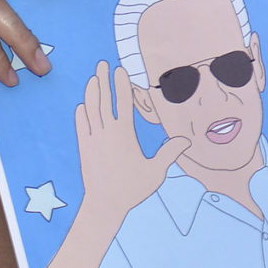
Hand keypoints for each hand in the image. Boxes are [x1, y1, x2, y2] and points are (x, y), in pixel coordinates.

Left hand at [74, 61, 188, 224]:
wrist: (104, 204)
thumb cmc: (132, 189)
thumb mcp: (155, 171)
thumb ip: (169, 152)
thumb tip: (186, 140)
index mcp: (124, 134)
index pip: (123, 101)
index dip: (121, 83)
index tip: (119, 69)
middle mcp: (107, 132)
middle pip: (104, 99)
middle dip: (103, 79)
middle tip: (101, 63)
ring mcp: (92, 139)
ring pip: (90, 109)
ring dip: (91, 92)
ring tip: (92, 79)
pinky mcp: (83, 148)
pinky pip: (80, 126)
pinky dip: (81, 114)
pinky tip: (81, 106)